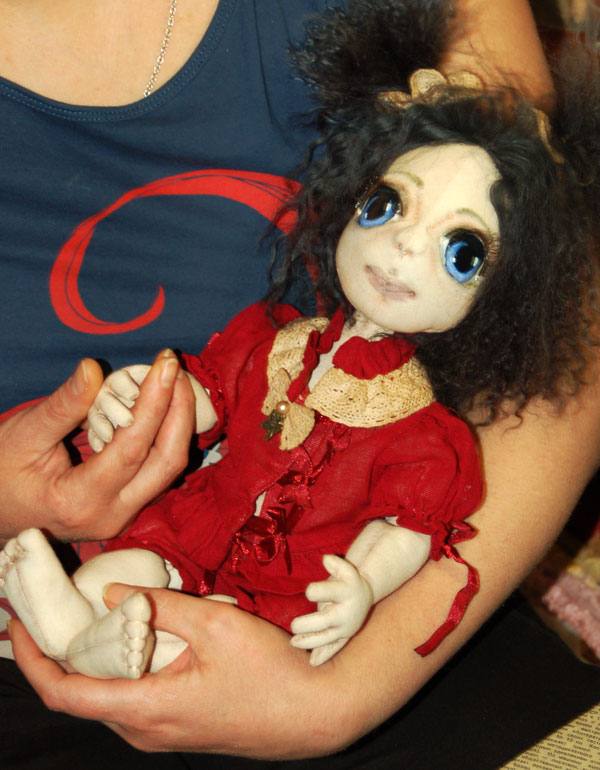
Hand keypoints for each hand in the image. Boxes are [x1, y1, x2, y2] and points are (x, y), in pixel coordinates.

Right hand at [0, 350, 194, 541]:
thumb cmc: (1, 474)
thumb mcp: (24, 435)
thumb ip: (63, 405)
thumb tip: (93, 368)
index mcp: (79, 500)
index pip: (133, 447)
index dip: (155, 402)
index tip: (165, 364)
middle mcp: (111, 516)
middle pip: (167, 463)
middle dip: (180, 412)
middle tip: (174, 368)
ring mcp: (123, 516)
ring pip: (169, 470)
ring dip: (177, 423)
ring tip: (172, 380)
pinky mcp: (128, 508)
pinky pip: (158, 472)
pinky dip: (166, 437)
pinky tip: (163, 405)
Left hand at [9, 582, 353, 758]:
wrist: (317, 712)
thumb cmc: (270, 671)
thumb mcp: (215, 626)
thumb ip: (161, 605)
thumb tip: (112, 592)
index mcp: (146, 709)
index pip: (65, 694)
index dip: (35, 661)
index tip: (20, 626)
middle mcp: (145, 730)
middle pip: (83, 694)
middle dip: (62, 652)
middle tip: (60, 608)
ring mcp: (163, 733)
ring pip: (110, 694)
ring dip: (96, 657)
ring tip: (98, 614)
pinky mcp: (180, 725)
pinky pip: (135, 697)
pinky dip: (123, 665)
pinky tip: (142, 635)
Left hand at [290, 554, 373, 665]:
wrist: (365, 594)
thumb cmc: (346, 580)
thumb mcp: (343, 568)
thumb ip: (335, 564)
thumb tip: (325, 559)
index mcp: (345, 592)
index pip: (327, 593)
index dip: (315, 591)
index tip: (309, 591)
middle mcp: (346, 612)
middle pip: (324, 621)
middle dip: (306, 624)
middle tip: (294, 625)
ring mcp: (346, 627)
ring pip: (326, 638)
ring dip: (308, 642)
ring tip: (293, 642)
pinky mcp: (345, 636)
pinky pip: (334, 648)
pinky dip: (323, 655)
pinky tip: (312, 662)